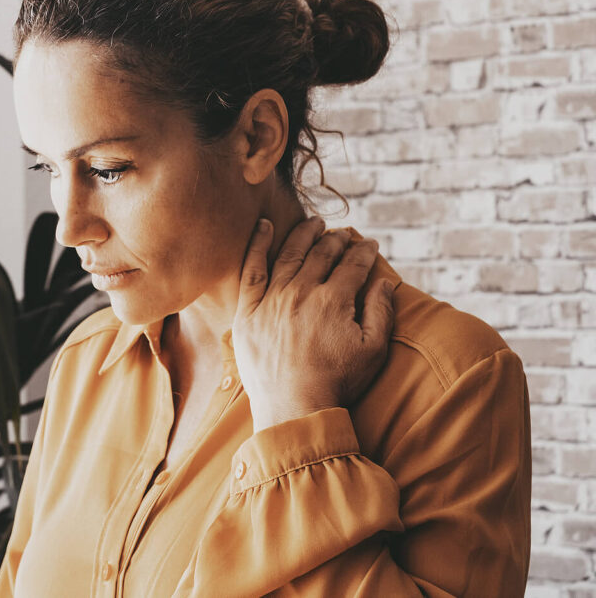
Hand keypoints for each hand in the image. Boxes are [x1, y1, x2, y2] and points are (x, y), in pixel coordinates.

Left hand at [232, 216, 395, 431]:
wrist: (294, 409)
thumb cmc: (338, 383)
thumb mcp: (373, 351)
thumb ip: (381, 312)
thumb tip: (384, 282)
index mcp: (334, 300)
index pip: (352, 264)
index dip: (364, 252)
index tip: (370, 245)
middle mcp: (302, 292)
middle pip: (322, 254)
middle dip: (337, 240)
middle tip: (344, 234)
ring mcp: (272, 299)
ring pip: (290, 254)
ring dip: (305, 234)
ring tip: (315, 224)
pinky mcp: (248, 311)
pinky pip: (251, 269)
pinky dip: (258, 244)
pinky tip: (265, 225)